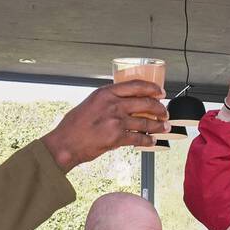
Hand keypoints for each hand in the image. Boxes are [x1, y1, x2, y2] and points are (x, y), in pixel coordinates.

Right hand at [41, 81, 169, 171]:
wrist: (65, 143)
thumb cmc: (73, 126)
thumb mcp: (90, 104)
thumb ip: (107, 101)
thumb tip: (124, 104)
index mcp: (105, 93)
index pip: (135, 85)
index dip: (152, 88)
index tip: (161, 92)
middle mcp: (112, 104)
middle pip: (145, 102)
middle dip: (159, 108)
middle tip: (165, 112)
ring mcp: (115, 120)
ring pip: (145, 121)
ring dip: (158, 126)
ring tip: (165, 128)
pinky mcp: (116, 137)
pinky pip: (139, 138)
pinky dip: (148, 140)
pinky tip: (152, 141)